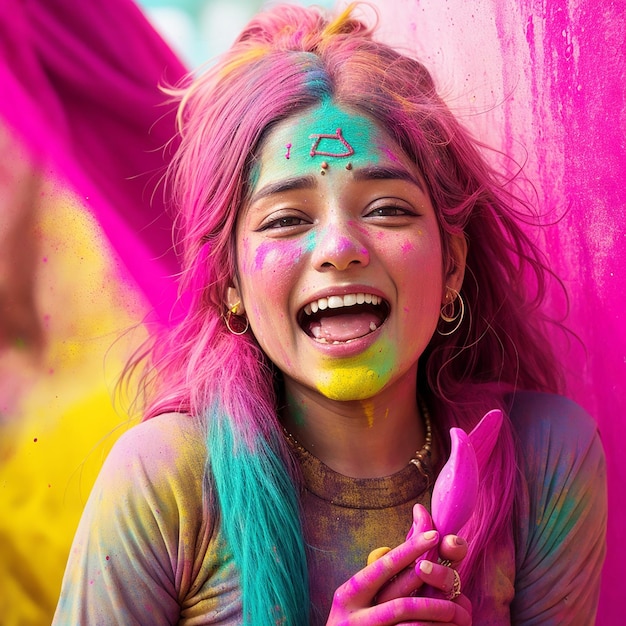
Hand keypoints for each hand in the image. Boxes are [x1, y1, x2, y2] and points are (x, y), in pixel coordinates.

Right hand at [326, 525, 470, 624]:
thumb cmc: (353, 622)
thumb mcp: (358, 596)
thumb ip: (382, 574)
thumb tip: (408, 532)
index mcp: (349, 594)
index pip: (383, 567)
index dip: (410, 550)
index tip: (435, 535)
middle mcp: (354, 617)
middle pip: (402, 600)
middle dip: (432, 592)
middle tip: (457, 582)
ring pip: (410, 623)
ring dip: (438, 616)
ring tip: (459, 612)